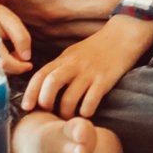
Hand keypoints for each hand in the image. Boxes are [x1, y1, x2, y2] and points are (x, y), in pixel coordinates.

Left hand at [21, 13, 152, 119]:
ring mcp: (90, 72)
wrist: (124, 34)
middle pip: (51, 84)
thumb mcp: (74, 54)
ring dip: (66, 113)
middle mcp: (74, 65)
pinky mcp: (105, 79)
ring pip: (70, 97)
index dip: (30, 92)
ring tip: (69, 118)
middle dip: (46, 103)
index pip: (40, 74)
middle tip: (50, 113)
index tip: (27, 107)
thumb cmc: (97, 48)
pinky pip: (91, 101)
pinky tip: (86, 113)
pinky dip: (85, 112)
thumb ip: (59, 68)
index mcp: (64, 59)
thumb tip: (42, 90)